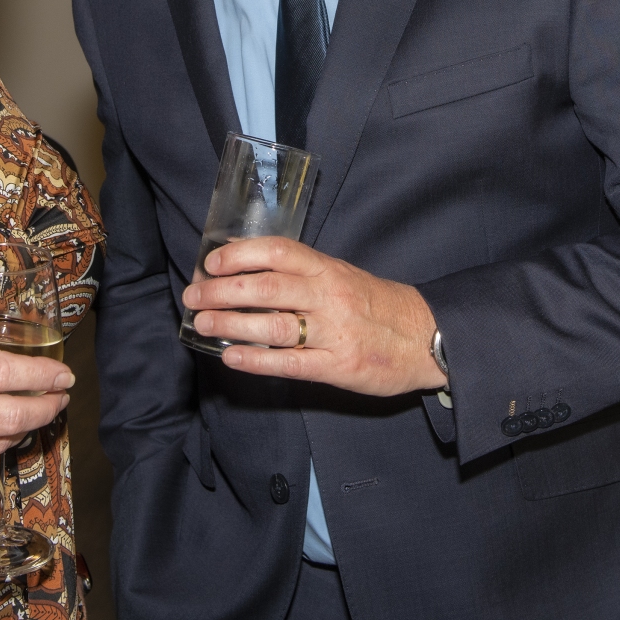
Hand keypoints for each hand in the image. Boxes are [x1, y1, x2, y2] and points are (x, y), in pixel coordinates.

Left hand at [181, 237, 445, 395]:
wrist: (426, 337)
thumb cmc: (374, 304)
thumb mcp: (339, 275)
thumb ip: (298, 272)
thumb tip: (243, 265)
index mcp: (327, 268)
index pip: (277, 252)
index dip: (239, 255)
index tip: (211, 262)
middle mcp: (327, 295)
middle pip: (266, 288)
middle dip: (222, 291)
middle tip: (193, 295)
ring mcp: (332, 332)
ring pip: (272, 325)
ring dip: (230, 324)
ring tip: (201, 323)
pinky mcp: (337, 367)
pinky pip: (289, 364)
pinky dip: (256, 360)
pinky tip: (231, 357)